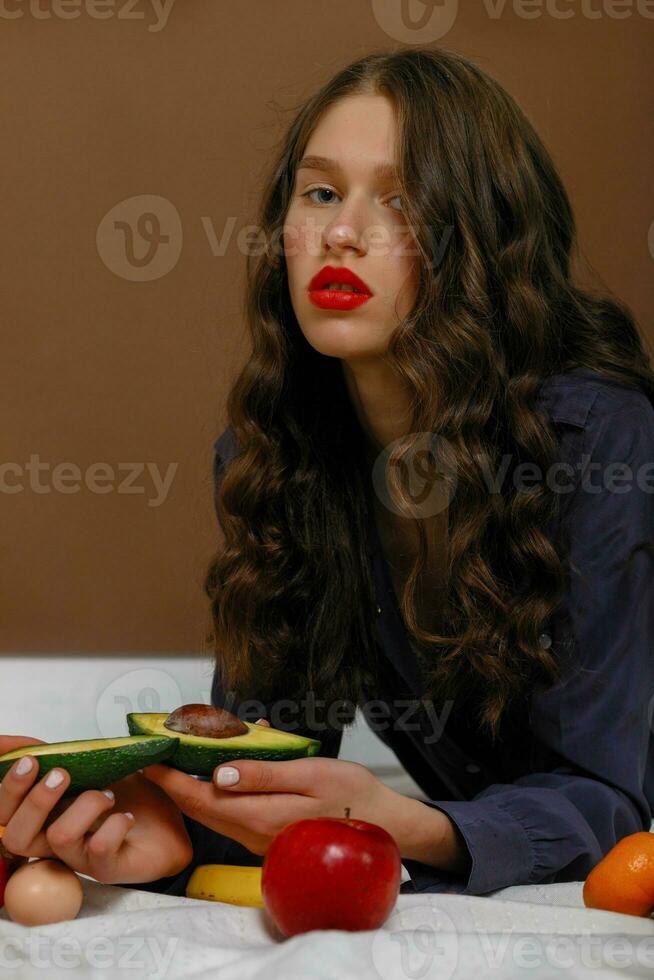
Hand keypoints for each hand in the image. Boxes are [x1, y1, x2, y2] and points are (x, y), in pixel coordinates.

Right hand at [0, 735, 192, 883]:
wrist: (172, 828)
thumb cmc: (132, 798)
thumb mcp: (101, 767)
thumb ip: (71, 757)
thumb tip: (44, 738)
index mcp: (48, 814)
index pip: (6, 811)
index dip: (6, 785)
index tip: (24, 756)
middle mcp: (56, 839)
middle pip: (14, 834)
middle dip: (32, 799)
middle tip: (59, 774)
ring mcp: (80, 857)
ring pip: (58, 837)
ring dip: (85, 805)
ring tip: (108, 794)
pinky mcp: (107, 869)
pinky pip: (100, 848)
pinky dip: (115, 824)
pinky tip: (127, 817)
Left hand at [142, 721, 411, 857]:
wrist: (385, 826)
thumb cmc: (351, 793)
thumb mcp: (311, 774)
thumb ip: (263, 775)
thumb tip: (217, 773)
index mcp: (260, 817)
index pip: (200, 798)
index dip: (170, 777)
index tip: (148, 754)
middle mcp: (253, 833)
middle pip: (200, 807)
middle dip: (173, 779)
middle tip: (156, 749)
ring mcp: (260, 837)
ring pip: (215, 810)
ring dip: (194, 782)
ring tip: (181, 751)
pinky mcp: (269, 834)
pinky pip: (234, 811)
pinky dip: (219, 787)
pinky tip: (225, 762)